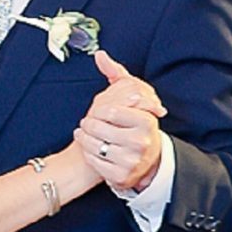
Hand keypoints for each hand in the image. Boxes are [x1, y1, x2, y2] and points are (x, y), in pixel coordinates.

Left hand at [76, 50, 165, 191]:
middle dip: (89, 124)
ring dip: (84, 138)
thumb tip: (100, 55)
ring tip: (85, 133)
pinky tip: (89, 147)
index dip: (99, 110)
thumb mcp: (131, 97)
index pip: (111, 111)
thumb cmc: (135, 124)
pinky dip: (87, 154)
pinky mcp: (121, 176)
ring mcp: (132, 161)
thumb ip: (116, 74)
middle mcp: (141, 143)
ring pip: (94, 146)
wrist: (146, 160)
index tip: (98, 111)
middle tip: (88, 122)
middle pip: (99, 128)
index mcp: (146, 122)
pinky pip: (94, 163)